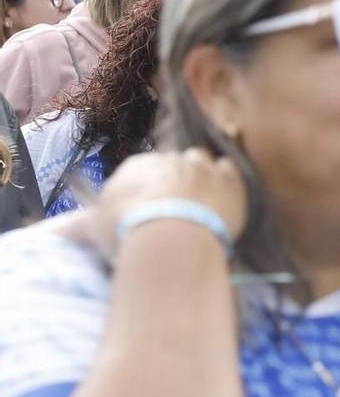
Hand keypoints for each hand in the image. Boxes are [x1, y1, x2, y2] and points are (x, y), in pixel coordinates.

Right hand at [80, 149, 248, 259]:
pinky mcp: (229, 180)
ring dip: (202, 177)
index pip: (146, 170)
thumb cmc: (127, 231)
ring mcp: (202, 167)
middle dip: (176, 183)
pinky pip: (230, 170)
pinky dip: (226, 181)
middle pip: (176, 165)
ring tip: (200, 202)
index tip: (151, 206)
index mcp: (138, 166)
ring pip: (203, 162)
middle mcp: (171, 159)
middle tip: (177, 210)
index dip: (150, 188)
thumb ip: (77, 226)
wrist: (171, 236)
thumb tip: (54, 232)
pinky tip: (222, 197)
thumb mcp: (95, 228)